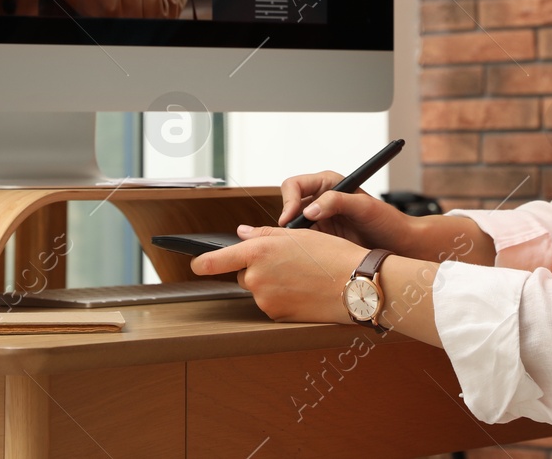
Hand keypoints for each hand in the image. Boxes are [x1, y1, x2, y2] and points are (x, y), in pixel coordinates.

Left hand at [191, 225, 365, 323]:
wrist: (356, 285)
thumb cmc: (332, 255)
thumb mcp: (298, 235)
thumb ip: (264, 235)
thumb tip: (241, 234)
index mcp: (259, 251)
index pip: (215, 261)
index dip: (202, 262)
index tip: (195, 264)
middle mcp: (256, 277)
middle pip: (243, 274)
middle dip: (256, 269)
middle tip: (287, 263)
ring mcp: (265, 299)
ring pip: (258, 290)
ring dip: (271, 284)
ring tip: (301, 276)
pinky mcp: (277, 316)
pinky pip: (271, 304)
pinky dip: (282, 297)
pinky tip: (303, 290)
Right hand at [279, 171, 429, 257]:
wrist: (400, 245)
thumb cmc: (388, 221)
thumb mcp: (364, 207)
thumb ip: (337, 202)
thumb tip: (309, 210)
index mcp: (329, 183)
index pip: (295, 185)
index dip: (289, 201)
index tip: (291, 219)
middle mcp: (321, 200)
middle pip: (289, 206)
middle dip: (287, 221)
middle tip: (292, 238)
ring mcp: (321, 220)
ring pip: (293, 227)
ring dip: (293, 237)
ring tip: (299, 249)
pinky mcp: (323, 239)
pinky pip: (302, 242)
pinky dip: (300, 248)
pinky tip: (306, 257)